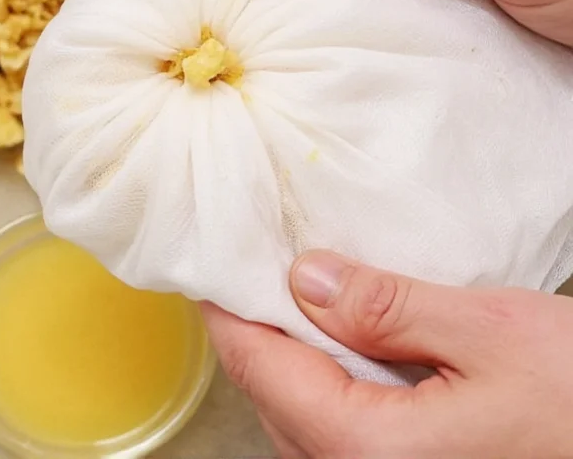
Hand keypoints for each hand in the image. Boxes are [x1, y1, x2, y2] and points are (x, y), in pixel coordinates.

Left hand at [201, 250, 572, 457]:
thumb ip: (386, 308)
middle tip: (256, 266)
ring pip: (301, 415)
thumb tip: (305, 278)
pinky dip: (329, 381)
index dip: (226, 309)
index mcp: (366, 447)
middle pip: (271, 394)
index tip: (211, 263)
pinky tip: (350, 344)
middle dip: (257, 328)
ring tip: (300, 296)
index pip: (258, 366)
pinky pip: (339, 430)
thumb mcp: (491, 335)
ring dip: (292, 356)